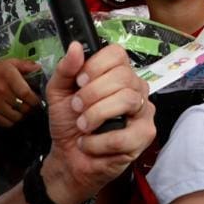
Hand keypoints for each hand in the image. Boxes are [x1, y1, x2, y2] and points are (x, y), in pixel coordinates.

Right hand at [0, 58, 41, 127]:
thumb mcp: (10, 63)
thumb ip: (26, 65)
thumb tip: (39, 68)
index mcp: (8, 76)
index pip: (26, 93)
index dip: (35, 99)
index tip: (37, 100)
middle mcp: (1, 90)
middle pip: (23, 107)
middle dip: (30, 107)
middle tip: (31, 104)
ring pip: (16, 117)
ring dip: (21, 114)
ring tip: (21, 109)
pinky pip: (6, 123)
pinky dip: (12, 120)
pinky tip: (12, 113)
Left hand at [41, 42, 155, 203]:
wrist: (68, 157)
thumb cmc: (68, 122)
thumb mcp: (58, 92)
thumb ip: (66, 69)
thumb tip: (76, 47)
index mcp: (116, 73)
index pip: (117, 54)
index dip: (96, 65)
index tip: (80, 81)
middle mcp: (135, 87)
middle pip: (123, 76)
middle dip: (92, 93)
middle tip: (76, 108)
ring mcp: (143, 111)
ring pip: (128, 100)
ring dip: (96, 115)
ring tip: (82, 126)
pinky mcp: (145, 135)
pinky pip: (125, 134)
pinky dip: (98, 142)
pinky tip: (90, 144)